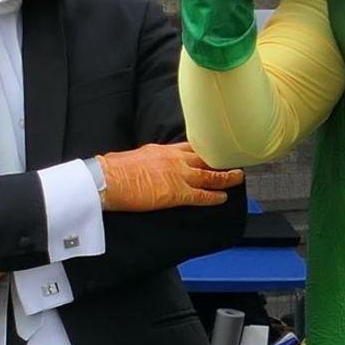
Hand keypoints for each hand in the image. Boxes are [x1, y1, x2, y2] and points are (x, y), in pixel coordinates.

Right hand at [97, 141, 240, 211]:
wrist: (106, 179)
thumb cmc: (112, 170)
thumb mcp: (135, 157)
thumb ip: (148, 159)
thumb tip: (148, 165)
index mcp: (162, 150)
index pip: (190, 147)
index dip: (205, 149)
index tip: (216, 148)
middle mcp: (174, 159)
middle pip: (205, 158)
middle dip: (221, 159)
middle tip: (234, 159)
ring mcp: (178, 175)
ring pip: (210, 175)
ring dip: (226, 177)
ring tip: (238, 177)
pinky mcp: (177, 193)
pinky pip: (202, 195)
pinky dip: (215, 196)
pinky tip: (223, 198)